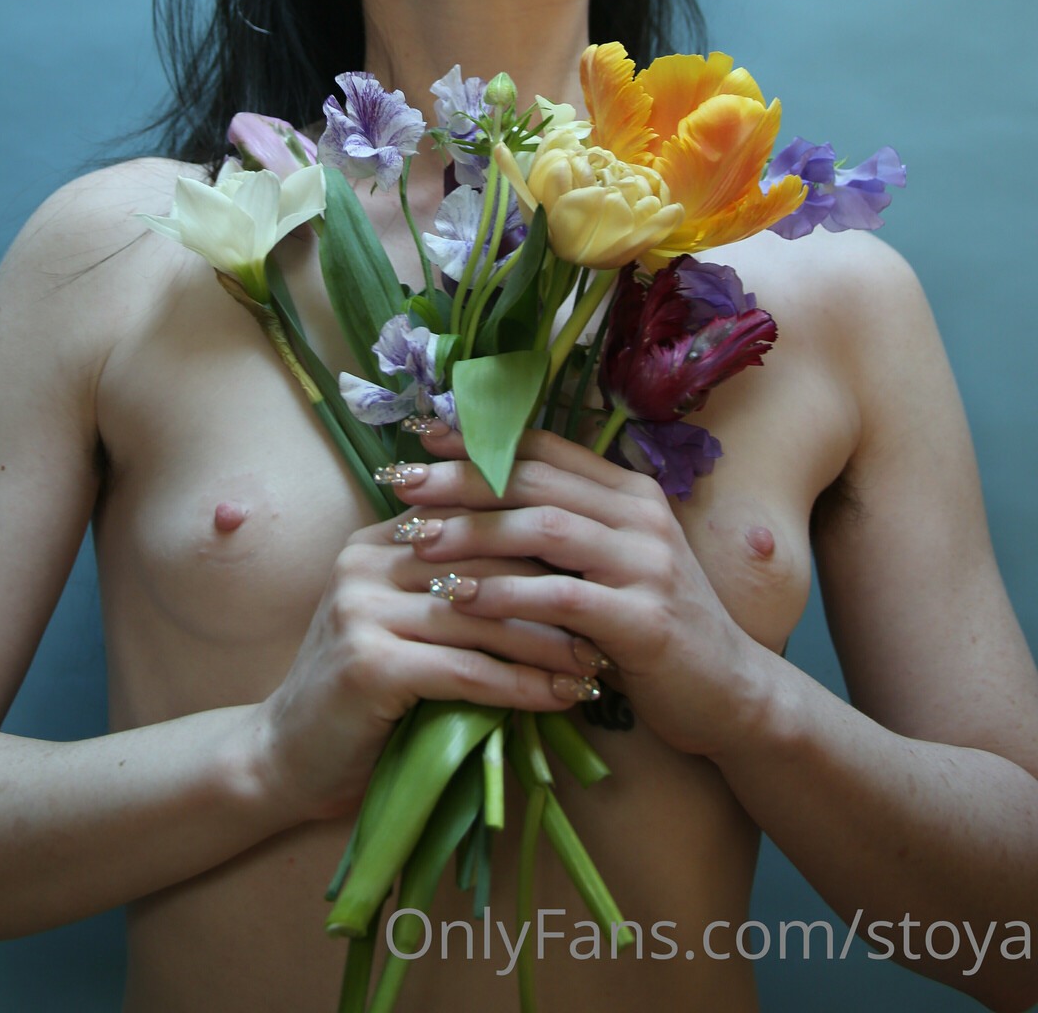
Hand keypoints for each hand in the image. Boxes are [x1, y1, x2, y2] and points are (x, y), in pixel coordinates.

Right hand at [254, 508, 612, 823]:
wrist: (284, 758)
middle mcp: (365, 562)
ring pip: (480, 617)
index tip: (595, 568)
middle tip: (612, 618)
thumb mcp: (402, 625)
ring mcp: (361, 609)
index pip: (472, 519)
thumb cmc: (361, 696)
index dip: (537, 541)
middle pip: (482, 562)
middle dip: (554, 591)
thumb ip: (449, 590)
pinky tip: (557, 699)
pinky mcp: (368, 664)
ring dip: (547, 643)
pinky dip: (518, 686)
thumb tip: (549, 571)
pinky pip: (464, 670)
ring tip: (596, 665)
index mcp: (377, 541)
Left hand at [386, 427, 777, 759]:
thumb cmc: (652, 629)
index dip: (481, 438)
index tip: (421, 436)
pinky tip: (458, 598)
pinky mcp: (646, 619)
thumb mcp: (612, 565)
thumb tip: (478, 497)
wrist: (731, 696)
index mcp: (630, 492)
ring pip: (544, 528)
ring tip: (416, 541)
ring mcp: (648, 564)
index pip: (545, 448)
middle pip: (535, 480)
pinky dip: (505, 595)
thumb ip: (565, 528)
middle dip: (461, 479)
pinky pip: (561, 597)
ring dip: (473, 533)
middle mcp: (641, 515)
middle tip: (401, 485)